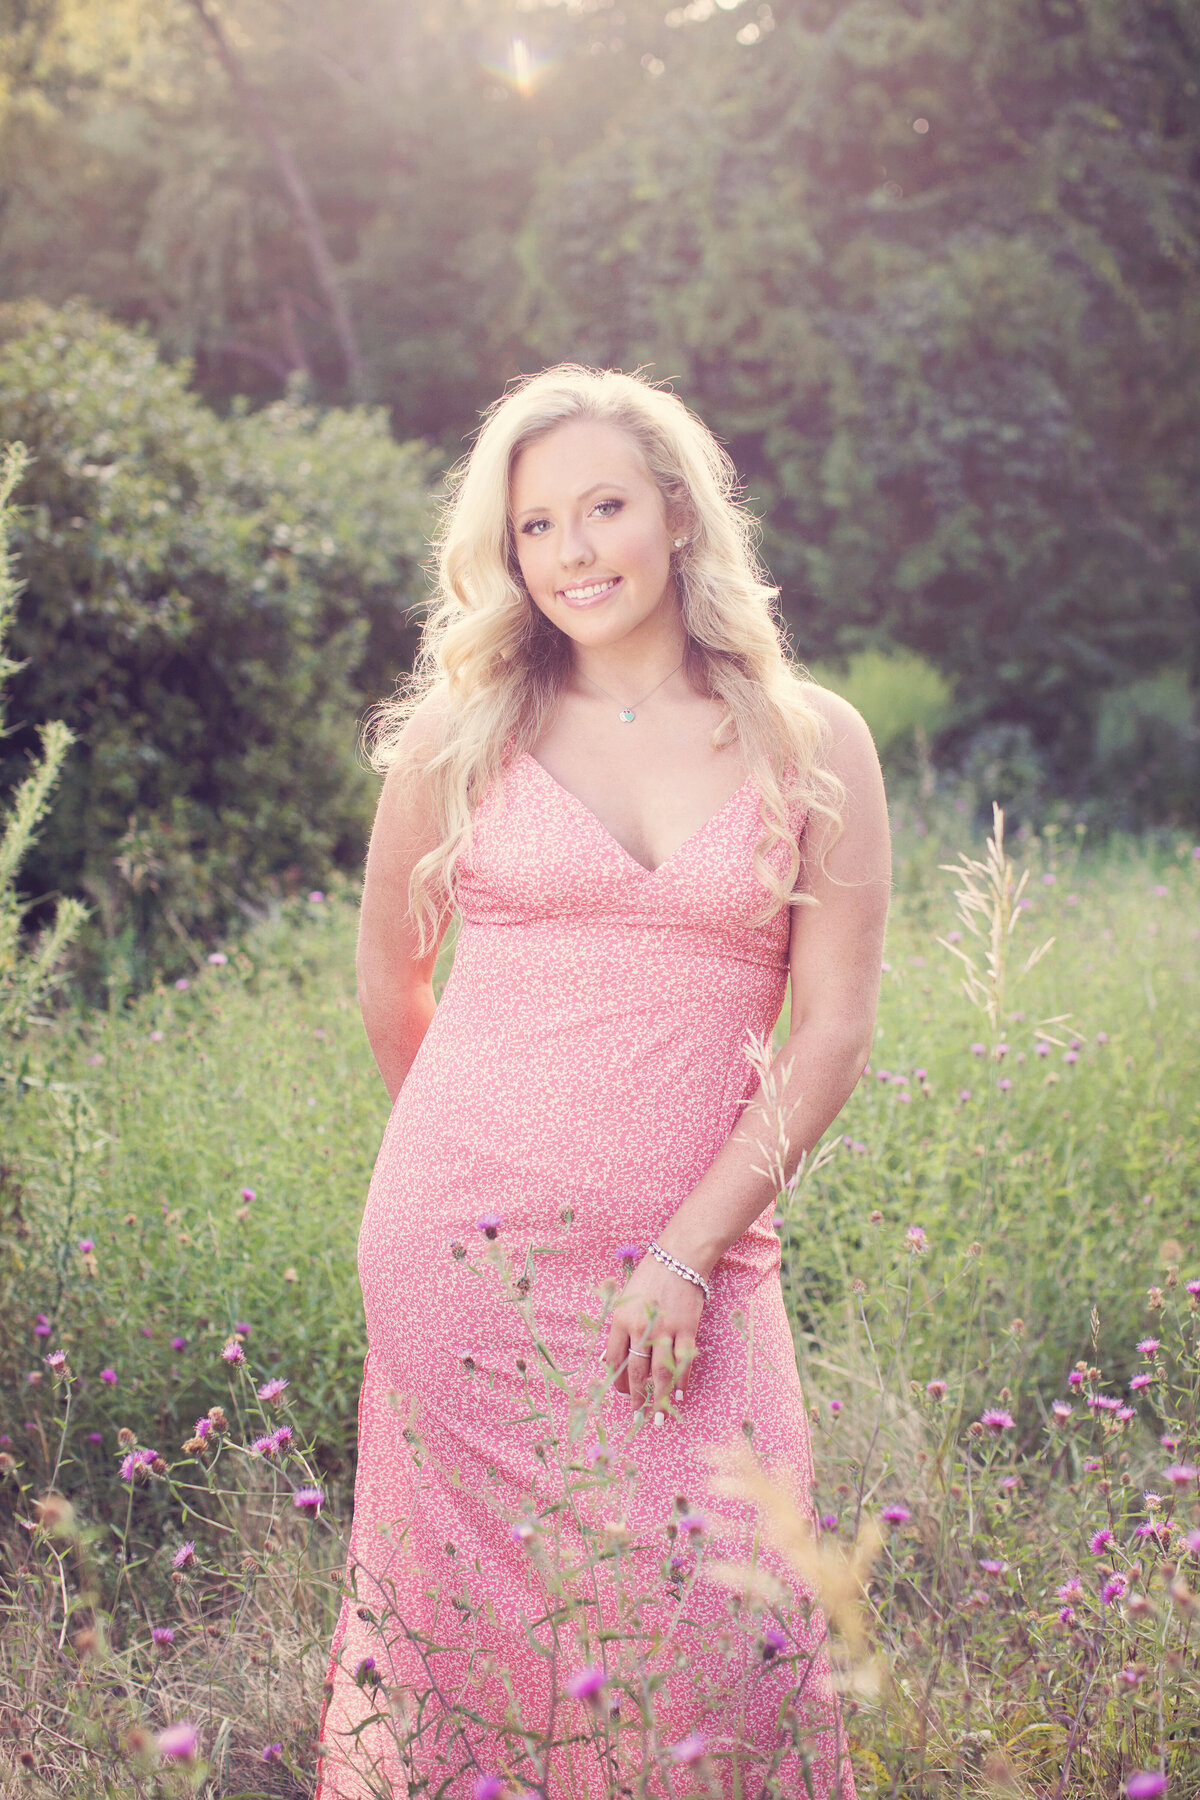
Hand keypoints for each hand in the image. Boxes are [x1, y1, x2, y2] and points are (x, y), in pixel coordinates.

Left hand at [602, 1252, 703, 1419]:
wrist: (679, 1258)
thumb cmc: (650, 1276)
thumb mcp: (625, 1299)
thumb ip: (618, 1329)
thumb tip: (605, 1360)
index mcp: (621, 1320)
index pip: (614, 1359)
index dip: (617, 1381)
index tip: (621, 1394)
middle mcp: (641, 1328)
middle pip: (636, 1371)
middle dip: (636, 1396)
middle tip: (637, 1414)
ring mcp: (665, 1330)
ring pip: (660, 1373)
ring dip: (659, 1398)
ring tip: (658, 1417)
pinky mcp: (686, 1330)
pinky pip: (684, 1362)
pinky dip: (682, 1382)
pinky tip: (680, 1395)